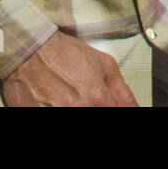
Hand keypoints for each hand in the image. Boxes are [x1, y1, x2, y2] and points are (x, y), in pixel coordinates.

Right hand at [3, 30, 138, 106]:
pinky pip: (52, 117)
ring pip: (76, 119)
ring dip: (78, 108)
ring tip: (71, 99)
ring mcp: (55, 112)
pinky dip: (58, 110)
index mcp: (97, 97)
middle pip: (97, 116)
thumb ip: (123, 92)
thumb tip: (138, 108)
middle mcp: (77, 108)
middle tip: (87, 98)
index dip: (115, 111)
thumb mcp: (104, 65)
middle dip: (95, 107)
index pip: (116, 114)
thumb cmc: (68, 54)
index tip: (107, 105)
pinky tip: (58, 101)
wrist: (30, 49)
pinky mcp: (35, 115)